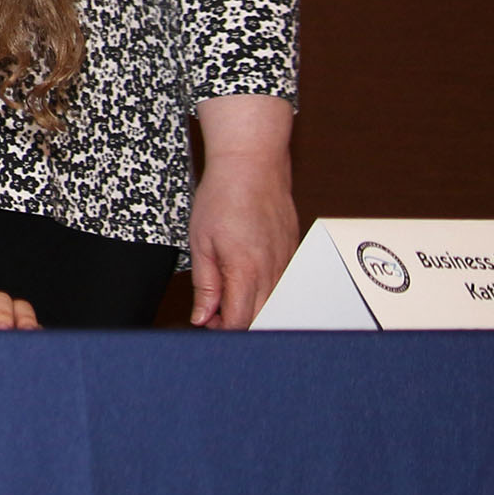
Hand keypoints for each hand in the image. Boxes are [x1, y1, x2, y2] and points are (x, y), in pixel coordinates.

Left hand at [188, 94, 297, 327]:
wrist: (252, 164)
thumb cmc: (223, 196)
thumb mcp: (200, 241)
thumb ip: (205, 284)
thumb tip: (203, 316)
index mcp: (246, 270)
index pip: (239, 321)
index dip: (220, 329)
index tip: (206, 321)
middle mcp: (273, 271)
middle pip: (260, 319)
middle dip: (236, 322)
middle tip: (212, 309)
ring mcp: (287, 262)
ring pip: (274, 304)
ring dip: (251, 307)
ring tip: (228, 291)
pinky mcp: (293, 253)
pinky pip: (283, 284)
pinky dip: (266, 291)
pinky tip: (248, 277)